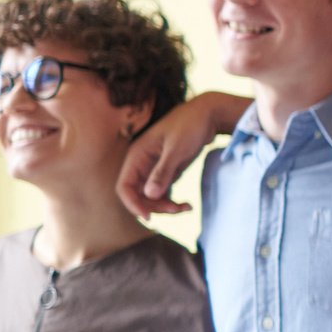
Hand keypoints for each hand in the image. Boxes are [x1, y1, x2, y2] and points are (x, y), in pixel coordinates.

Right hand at [117, 91, 247, 217]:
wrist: (207, 115)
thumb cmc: (189, 126)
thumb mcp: (176, 149)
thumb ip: (163, 171)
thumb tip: (150, 194)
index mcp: (137, 155)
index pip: (124, 186)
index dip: (133, 204)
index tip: (149, 217)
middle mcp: (141, 163)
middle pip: (138, 195)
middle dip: (154, 206)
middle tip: (177, 209)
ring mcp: (154, 168)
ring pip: (151, 196)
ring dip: (164, 206)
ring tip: (186, 207)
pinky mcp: (166, 171)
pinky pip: (163, 192)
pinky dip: (172, 201)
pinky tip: (187, 205)